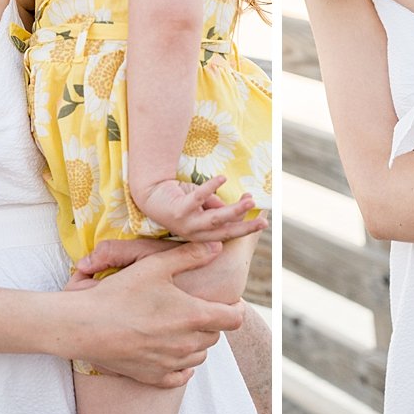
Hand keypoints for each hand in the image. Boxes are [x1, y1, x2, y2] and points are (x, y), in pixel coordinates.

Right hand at [64, 241, 246, 386]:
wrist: (85, 325)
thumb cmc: (120, 293)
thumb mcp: (156, 266)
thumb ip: (190, 256)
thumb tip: (216, 248)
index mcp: (194, 316)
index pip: (234, 319)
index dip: (236, 309)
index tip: (232, 304)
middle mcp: (187, 344)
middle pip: (215, 336)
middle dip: (211, 323)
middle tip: (197, 311)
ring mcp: (170, 363)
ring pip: (199, 356)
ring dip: (196, 343)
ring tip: (182, 329)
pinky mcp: (153, 376)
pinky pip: (180, 377)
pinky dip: (182, 367)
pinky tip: (174, 354)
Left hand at [133, 175, 266, 241]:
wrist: (149, 195)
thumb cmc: (179, 199)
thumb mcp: (201, 205)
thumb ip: (216, 206)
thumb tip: (234, 205)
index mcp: (201, 235)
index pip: (228, 233)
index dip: (245, 226)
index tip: (262, 218)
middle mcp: (194, 233)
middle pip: (225, 231)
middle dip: (245, 227)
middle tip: (264, 222)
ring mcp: (186, 224)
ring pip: (215, 219)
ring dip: (234, 211)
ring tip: (250, 200)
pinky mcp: (178, 210)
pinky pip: (198, 198)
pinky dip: (211, 188)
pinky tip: (223, 178)